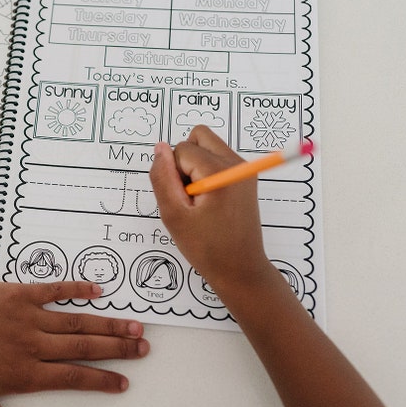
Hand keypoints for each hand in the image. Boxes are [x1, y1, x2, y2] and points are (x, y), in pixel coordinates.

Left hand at [0, 281, 148, 406]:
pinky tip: (97, 291)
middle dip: (117, 350)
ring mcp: (26, 316)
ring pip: (75, 321)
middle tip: (143, 348)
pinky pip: (53, 290)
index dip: (103, 379)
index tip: (124, 380)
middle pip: (84, 348)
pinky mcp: (17, 293)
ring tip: (133, 325)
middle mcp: (32, 345)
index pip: (74, 377)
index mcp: (25, 373)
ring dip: (107, 324)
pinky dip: (76, 289)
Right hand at [148, 125, 269, 294]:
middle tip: (189, 194)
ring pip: (207, 146)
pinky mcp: (245, 177)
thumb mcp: (174, 215)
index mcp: (220, 171)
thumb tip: (160, 148)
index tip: (183, 201)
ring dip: (195, 166)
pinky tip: (208, 200)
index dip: (173, 175)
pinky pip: (217, 159)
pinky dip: (206, 172)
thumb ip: (162, 178)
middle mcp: (236, 163)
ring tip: (199, 199)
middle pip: (199, 136)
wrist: (240, 269)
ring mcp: (244, 169)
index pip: (181, 150)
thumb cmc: (206, 247)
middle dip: (185, 160)